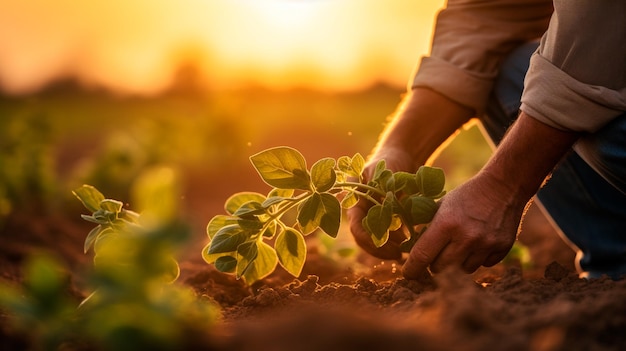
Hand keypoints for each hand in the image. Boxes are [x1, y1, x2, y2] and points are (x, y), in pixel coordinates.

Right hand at [347, 146, 415, 259]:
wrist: (402, 154)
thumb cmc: (391, 160)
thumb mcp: (386, 175)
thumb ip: (384, 195)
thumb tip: (389, 222)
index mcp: (354, 200)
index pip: (357, 228)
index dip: (371, 241)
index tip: (391, 247)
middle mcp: (360, 210)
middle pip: (364, 239)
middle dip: (380, 249)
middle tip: (400, 255)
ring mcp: (372, 215)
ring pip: (375, 239)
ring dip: (388, 248)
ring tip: (407, 250)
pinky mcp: (385, 217)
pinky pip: (387, 235)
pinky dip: (396, 241)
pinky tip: (409, 243)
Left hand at [402, 171, 526, 277]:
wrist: (504, 186)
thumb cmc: (467, 195)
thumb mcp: (442, 205)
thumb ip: (427, 227)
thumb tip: (410, 250)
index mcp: (446, 224)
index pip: (422, 256)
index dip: (411, 269)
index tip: (408, 274)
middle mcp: (466, 237)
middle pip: (440, 269)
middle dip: (434, 264)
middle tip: (436, 255)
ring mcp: (486, 244)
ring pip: (462, 270)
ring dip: (457, 263)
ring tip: (459, 246)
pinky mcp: (502, 248)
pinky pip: (483, 266)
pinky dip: (478, 259)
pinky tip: (478, 243)